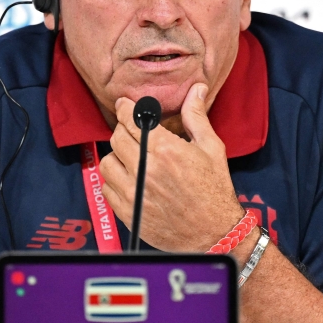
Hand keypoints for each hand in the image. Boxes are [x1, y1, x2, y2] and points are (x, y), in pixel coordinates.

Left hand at [100, 83, 244, 252]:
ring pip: (108, 162)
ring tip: (131, 158)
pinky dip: (114, 180)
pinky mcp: (128, 212)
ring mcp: (134, 193)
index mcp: (166, 150)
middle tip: (133, 132)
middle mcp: (146, 169)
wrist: (214, 233)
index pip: (132, 120)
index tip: (124, 105)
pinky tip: (130, 179)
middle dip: (123, 130)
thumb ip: (196, 117)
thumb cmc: (215, 190)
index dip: (125, 108)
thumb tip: (195, 89)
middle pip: (117, 138)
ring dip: (117, 156)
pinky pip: (107, 188)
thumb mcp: (211, 148)